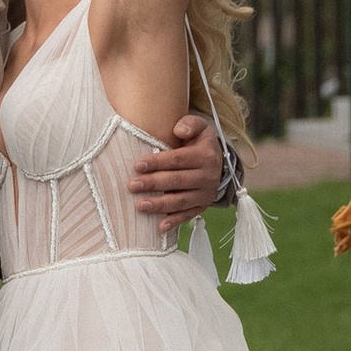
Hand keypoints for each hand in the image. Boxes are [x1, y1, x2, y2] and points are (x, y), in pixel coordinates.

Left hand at [128, 113, 222, 231]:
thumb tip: (178, 131)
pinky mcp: (202, 207)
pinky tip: (159, 227)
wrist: (218, 162)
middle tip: (132, 185)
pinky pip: (187, 215)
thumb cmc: (200, 143)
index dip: (157, 162)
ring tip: (140, 205)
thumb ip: (190, 124)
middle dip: (153, 184)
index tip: (138, 165)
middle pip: (176, 181)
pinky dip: (174, 221)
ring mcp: (205, 194)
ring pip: (180, 201)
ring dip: (159, 204)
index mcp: (205, 156)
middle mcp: (207, 176)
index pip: (178, 159)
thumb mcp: (201, 127)